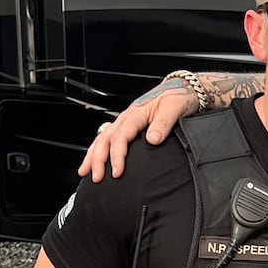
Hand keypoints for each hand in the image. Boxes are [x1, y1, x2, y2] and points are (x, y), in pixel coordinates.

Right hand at [79, 86, 193, 181]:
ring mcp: (126, 121)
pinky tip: (94, 159)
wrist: (182, 89)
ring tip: (85, 172)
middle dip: (97, 159)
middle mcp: (127, 117)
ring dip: (93, 155)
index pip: (121, 137)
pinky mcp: (129, 125)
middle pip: (105, 138)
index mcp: (136, 113)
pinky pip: (108, 137)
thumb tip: (152, 139)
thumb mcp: (175, 108)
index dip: (117, 156)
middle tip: (96, 178)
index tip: (117, 172)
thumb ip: (163, 123)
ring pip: (102, 138)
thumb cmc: (178, 97)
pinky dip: (98, 149)